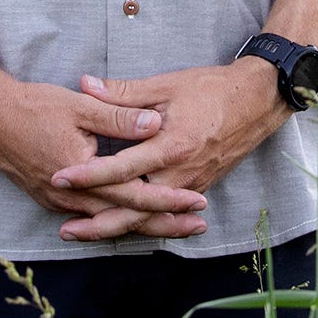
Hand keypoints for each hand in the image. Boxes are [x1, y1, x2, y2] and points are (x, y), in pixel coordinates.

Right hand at [0, 63, 209, 240]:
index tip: (198, 200)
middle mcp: (71, 198)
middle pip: (126, 220)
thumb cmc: (33, 106)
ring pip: (108, 223)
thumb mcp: (81, 106)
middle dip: (164, 224)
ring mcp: (58, 203)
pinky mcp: (50, 199)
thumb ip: (120, 116)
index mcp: (83, 175)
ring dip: (142, 225)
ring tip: (174, 226)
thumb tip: (156, 123)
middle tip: (198, 225)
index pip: (135, 196)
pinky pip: (89, 217)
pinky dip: (114, 221)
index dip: (169, 199)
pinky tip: (130, 220)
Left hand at [46, 59, 290, 242]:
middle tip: (64, 230)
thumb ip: (123, 93)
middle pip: (134, 209)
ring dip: (116, 227)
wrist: (257, 101)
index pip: (122, 168)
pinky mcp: (198, 188)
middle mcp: (181, 173)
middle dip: (98, 223)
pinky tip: (119, 226)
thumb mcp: (165, 84)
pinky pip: (164, 212)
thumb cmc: (211, 89)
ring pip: (149, 217)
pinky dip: (141, 222)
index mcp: (171, 145)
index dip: (89, 175)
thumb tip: (84, 84)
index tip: (60, 178)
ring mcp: (191, 185)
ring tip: (83, 233)